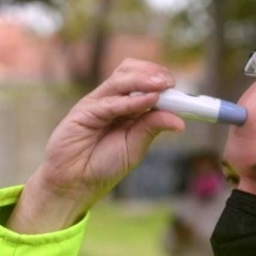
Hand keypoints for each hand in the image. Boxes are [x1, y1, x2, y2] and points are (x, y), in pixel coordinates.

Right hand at [7, 58, 184, 233]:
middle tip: (170, 82)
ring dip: (144, 80)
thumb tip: (180, 121)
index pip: (144, 83)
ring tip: (164, 85)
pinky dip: (132, 101)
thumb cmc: (103, 165)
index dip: (161, 81)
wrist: (75, 182)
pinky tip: (149, 101)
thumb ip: (152, 128)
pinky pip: (110, 102)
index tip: (179, 87)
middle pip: (130, 72)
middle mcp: (112, 100)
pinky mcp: (84, 112)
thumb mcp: (135, 146)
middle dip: (152, 73)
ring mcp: (97, 104)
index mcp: (126, 107)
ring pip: (120, 80)